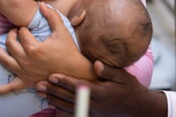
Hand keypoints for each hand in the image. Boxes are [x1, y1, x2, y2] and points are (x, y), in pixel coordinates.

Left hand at [0, 3, 92, 94]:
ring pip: (3, 60)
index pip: (22, 32)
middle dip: (11, 34)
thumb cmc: (68, 49)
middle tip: (15, 31)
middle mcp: (26, 60)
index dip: (23, 27)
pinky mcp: (26, 81)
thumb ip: (52, 16)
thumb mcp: (61, 31)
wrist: (74, 69)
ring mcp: (24, 72)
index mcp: (34, 48)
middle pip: (10, 43)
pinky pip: (9, 88)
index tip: (26, 26)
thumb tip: (41, 4)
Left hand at [36, 61, 166, 116]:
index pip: (78, 86)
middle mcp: (93, 104)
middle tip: (39, 85)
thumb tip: (95, 64)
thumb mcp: (122, 76)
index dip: (64, 81)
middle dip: (54, 90)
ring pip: (68, 106)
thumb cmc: (129, 88)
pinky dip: (61, 109)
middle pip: (69, 97)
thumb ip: (108, 70)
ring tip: (42, 94)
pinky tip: (54, 105)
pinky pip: (74, 112)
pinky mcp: (92, 115)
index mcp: (100, 93)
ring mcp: (92, 111)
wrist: (136, 106)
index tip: (52, 76)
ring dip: (54, 99)